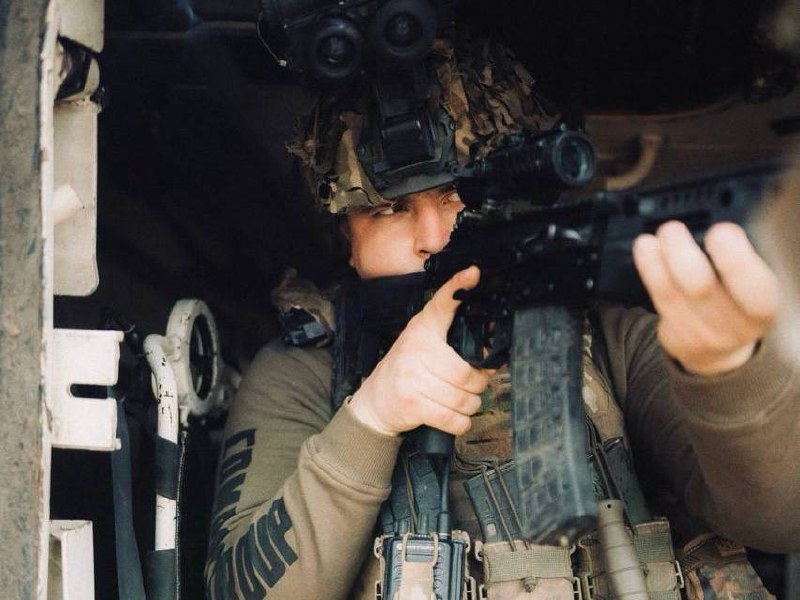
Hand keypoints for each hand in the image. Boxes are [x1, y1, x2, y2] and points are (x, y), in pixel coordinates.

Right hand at [349, 266, 490, 435]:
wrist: (373, 403)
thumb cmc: (406, 372)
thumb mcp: (422, 345)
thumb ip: (451, 343)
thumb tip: (490, 359)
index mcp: (421, 329)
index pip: (442, 304)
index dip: (458, 287)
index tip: (473, 273)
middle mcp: (416, 349)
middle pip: (468, 373)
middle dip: (478, 386)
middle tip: (472, 386)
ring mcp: (413, 377)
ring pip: (464, 398)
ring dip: (470, 406)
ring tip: (462, 402)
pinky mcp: (413, 404)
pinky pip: (453, 419)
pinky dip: (460, 423)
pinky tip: (454, 417)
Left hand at [632, 221, 778, 375]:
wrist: (721, 352)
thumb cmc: (740, 305)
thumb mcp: (753, 287)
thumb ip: (741, 261)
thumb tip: (722, 224)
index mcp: (763, 308)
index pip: (755, 289)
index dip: (737, 261)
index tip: (721, 231)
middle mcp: (733, 325)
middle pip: (703, 289)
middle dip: (682, 255)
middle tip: (672, 228)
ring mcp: (700, 333)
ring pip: (672, 294)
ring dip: (658, 259)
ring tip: (655, 235)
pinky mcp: (674, 335)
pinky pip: (658, 298)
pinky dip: (649, 268)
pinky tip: (645, 247)